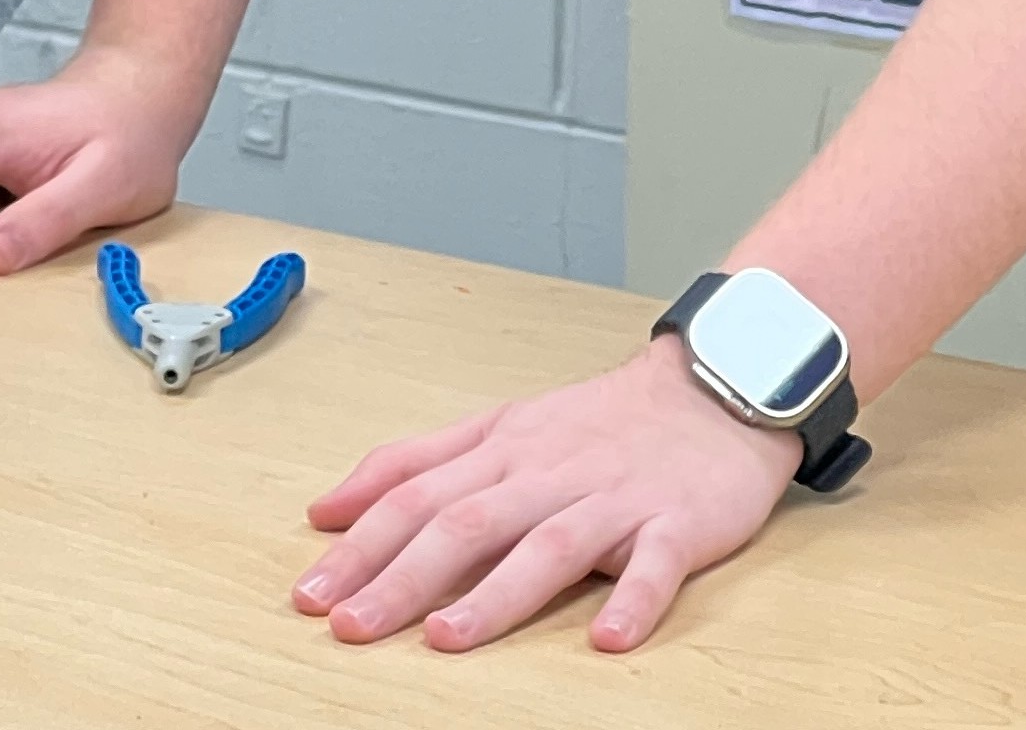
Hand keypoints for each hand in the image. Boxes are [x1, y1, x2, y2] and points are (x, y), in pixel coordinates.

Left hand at [294, 338, 804, 654]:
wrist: (714, 387)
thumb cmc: (600, 421)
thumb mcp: (498, 427)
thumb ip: (415, 464)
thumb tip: (328, 508)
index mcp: (502, 451)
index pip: (416, 496)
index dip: (361, 544)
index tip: (311, 592)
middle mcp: (548, 473)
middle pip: (466, 522)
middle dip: (401, 577)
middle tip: (348, 626)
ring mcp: (613, 498)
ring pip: (547, 546)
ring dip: (495, 595)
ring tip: (446, 638)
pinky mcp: (678, 523)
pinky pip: (656, 566)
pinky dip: (632, 599)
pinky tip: (608, 638)